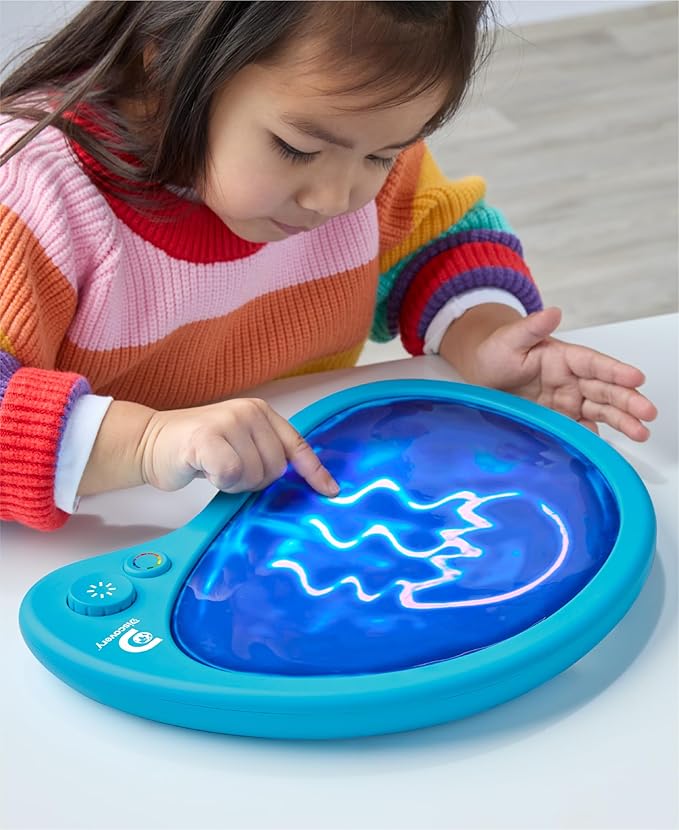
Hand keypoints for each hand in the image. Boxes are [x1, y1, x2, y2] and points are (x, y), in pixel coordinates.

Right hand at [139, 397, 339, 495]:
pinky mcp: (207, 437)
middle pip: (276, 468)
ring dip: (236, 484)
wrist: (151, 442)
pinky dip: (221, 482)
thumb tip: (299, 481)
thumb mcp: (240, 443)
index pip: (297, 444)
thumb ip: (266, 453)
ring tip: (216, 469)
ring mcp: (228, 421)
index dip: (314, 471)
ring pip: (254, 475)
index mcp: (261, 412)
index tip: (329, 490)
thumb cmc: (198, 449)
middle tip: (230, 472)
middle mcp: (248, 412)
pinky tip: (205, 470)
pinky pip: (232, 475)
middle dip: (256, 481)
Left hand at [440, 305, 656, 440]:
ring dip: (622, 420)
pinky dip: (593, 437)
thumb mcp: (508, 339)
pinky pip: (581, 428)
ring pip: (601, 410)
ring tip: (641, 432)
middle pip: (605, 389)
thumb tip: (552, 312)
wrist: (481, 376)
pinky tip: (606, 446)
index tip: (636, 377)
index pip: (595, 364)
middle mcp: (572, 380)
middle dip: (628, 401)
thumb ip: (531, 328)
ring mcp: (568, 401)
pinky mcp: (560, 419)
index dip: (616, 371)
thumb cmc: (496, 353)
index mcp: (564, 357)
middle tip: (647, 413)